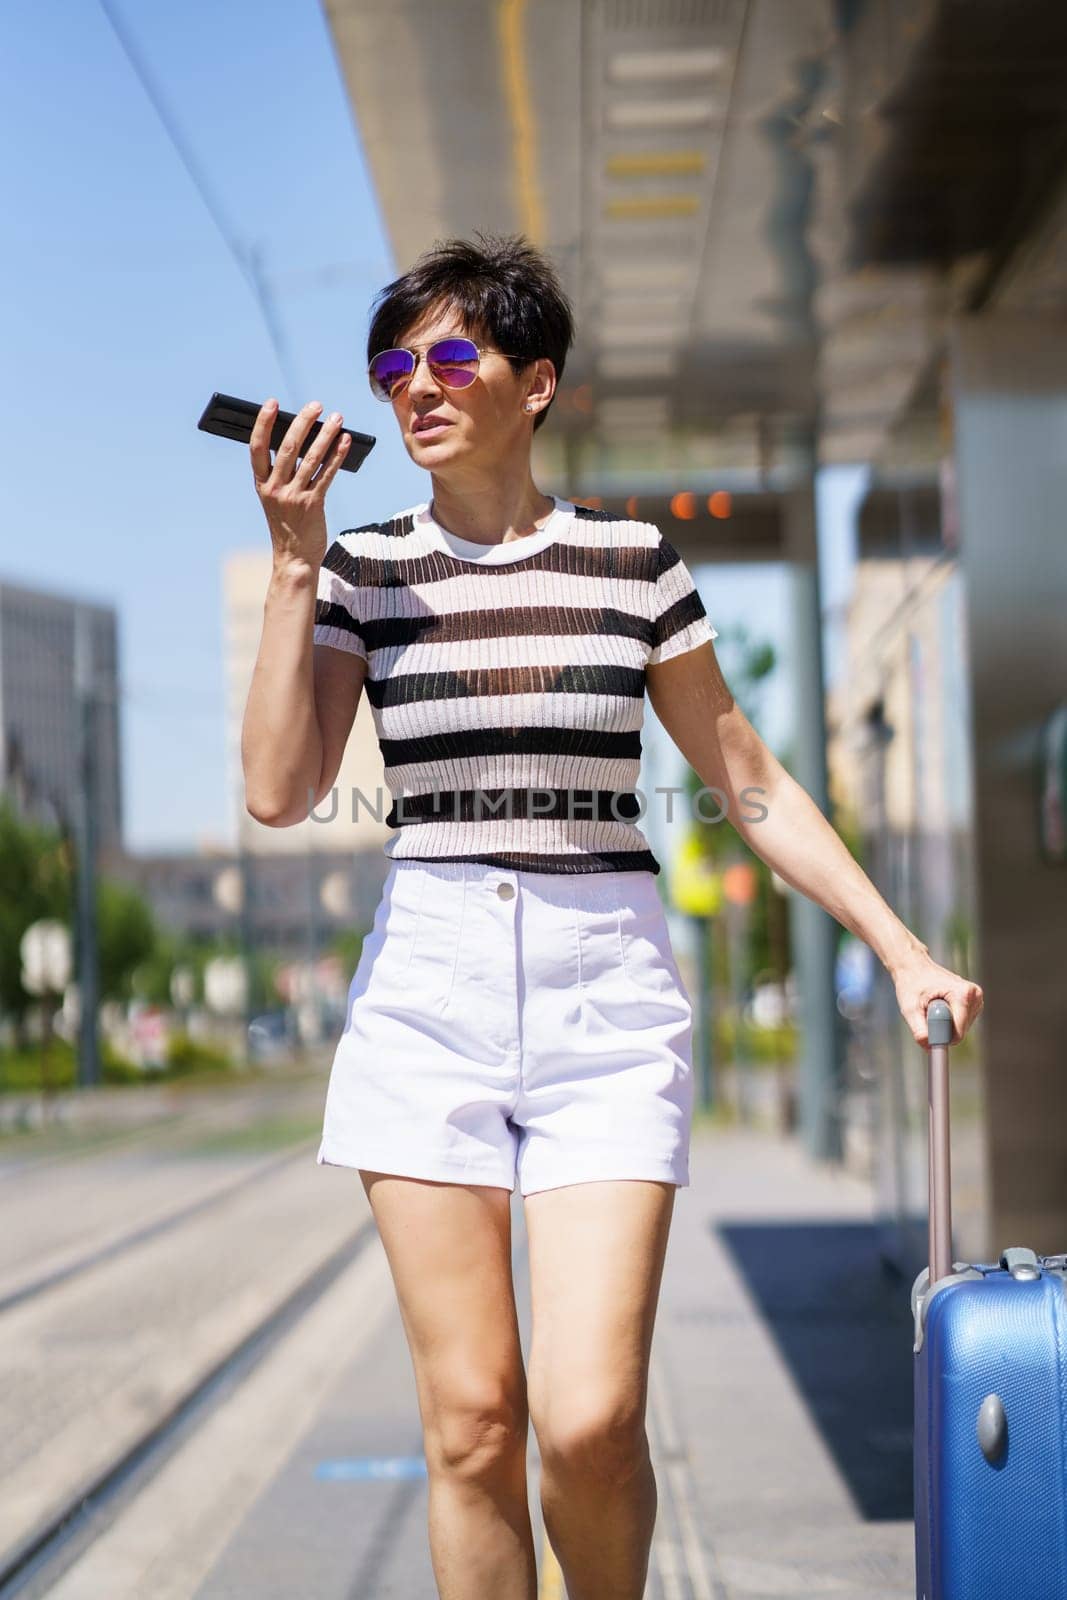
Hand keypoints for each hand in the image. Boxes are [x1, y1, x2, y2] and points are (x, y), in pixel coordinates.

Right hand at [250, 398, 350, 567]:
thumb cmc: (288, 525)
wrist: (295, 559)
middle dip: (303, 422)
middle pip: (288, 447)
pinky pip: (327, 475)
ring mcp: (294, 497)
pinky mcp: (313, 505)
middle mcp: (275, 489)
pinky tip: (345, 441)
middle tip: (315, 405)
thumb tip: (301, 441)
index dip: (263, 424)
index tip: (271, 403)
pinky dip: (337, 456)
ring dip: (325, 435)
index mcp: (262, 484)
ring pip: (311, 459)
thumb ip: (282, 474)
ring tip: (336, 418)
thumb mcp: (276, 498)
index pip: (257, 448)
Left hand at [890, 947, 983, 1048]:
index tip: (926, 1027)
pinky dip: (947, 1020)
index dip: (940, 1035)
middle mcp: (975, 995)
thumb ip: (919, 1029)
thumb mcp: (910, 1008)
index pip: (958, 1032)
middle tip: (926, 1010)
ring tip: (932, 1006)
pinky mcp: (974, 1004)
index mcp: (963, 993)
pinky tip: (939, 1006)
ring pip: (960, 1029)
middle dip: (941, 1028)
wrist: (914, 967)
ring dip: (943, 1023)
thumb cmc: (911, 983)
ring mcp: (977, 999)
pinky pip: (960, 1024)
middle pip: (960, 1031)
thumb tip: (929, 1047)